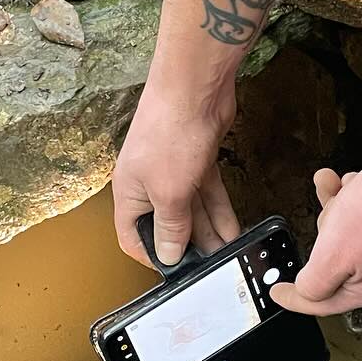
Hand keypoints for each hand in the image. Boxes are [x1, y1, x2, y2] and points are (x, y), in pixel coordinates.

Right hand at [113, 77, 240, 266]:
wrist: (192, 89)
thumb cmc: (169, 132)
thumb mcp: (169, 192)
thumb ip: (171, 226)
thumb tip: (167, 253)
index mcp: (129, 192)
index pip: (132, 235)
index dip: (150, 255)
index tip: (173, 271)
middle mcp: (149, 183)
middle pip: (166, 224)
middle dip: (188, 245)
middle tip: (208, 265)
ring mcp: (174, 170)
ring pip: (191, 210)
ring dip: (209, 231)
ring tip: (226, 253)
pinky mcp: (197, 160)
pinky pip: (207, 194)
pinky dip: (219, 211)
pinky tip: (231, 228)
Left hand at [270, 163, 361, 315]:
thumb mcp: (330, 257)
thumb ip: (314, 284)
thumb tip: (306, 292)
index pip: (324, 302)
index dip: (295, 298)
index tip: (278, 292)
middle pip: (337, 257)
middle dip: (325, 229)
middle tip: (323, 210)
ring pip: (354, 231)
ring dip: (339, 206)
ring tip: (335, 185)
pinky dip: (360, 200)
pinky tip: (356, 183)